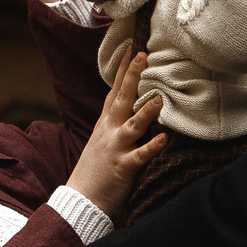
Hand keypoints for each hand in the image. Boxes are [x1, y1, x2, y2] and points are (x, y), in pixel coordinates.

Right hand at [68, 47, 167, 219]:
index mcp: (105, 124)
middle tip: (143, 54)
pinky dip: (152, 147)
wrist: (80, 200)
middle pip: (122, 99)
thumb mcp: (103, 140)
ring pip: (132, 125)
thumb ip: (117, 122)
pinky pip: (140, 156)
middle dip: (132, 76)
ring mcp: (116, 148)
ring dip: (146, 111)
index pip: (114, 90)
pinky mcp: (123, 167)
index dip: (123, 68)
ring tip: (160, 96)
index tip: (131, 46)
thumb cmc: (95, 170)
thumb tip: (133, 106)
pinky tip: (165, 140)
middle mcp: (109, 131)